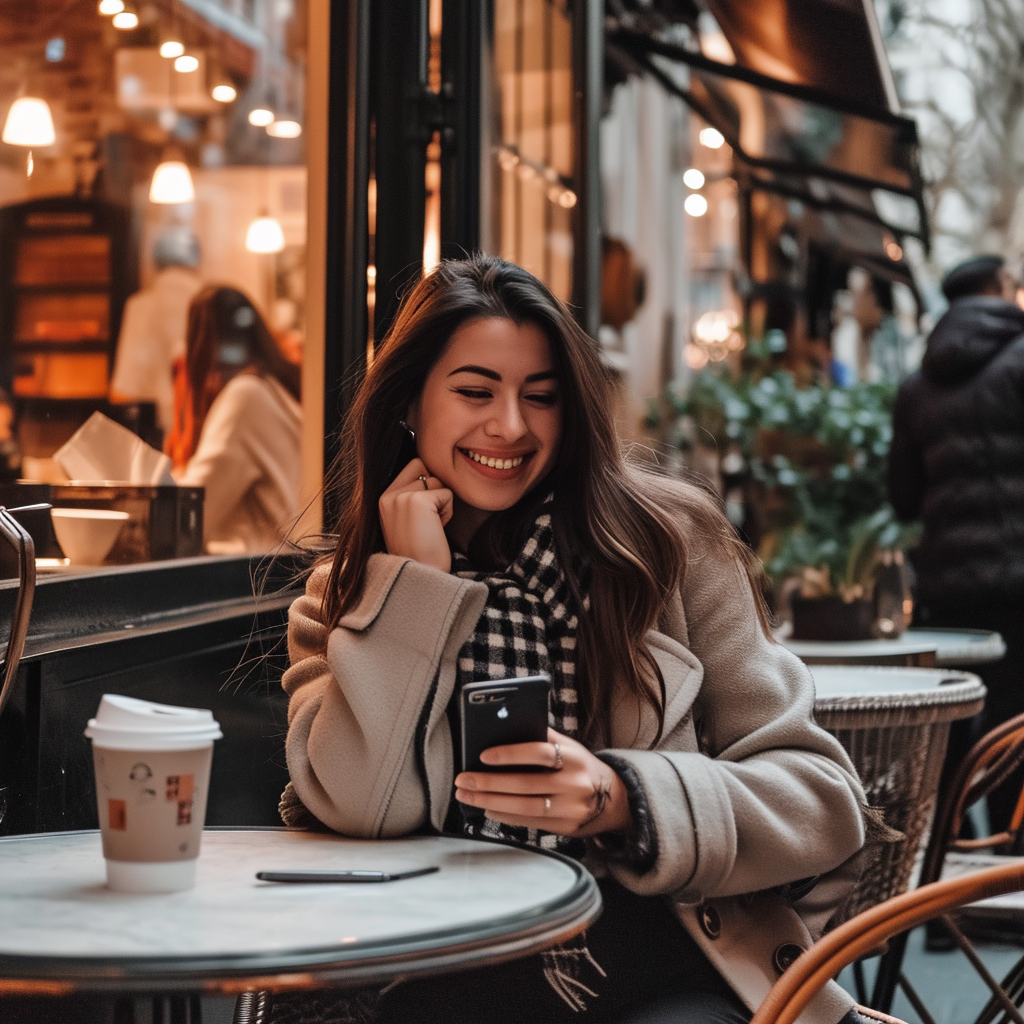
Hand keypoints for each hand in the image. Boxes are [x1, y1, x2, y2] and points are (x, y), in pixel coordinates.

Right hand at [379, 459, 453, 572]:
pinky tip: (435, 531)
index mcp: (381, 499)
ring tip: (430, 528)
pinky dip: (448, 512)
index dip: (425, 486)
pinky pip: (447, 493)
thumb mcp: (404, 520)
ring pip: (436, 481)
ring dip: (441, 504)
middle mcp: (387, 495)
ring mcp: (401, 497)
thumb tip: (429, 474)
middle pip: (423, 467)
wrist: (420, 578)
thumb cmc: (419, 553)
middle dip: (433, 489)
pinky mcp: (418, 501)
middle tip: (427, 520)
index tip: (420, 516)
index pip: (413, 466)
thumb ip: (409, 496)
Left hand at [454, 728, 631, 837]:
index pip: (539, 753)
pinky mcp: (566, 827)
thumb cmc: (580, 766)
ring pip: (524, 807)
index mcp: (573, 757)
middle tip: (463, 779)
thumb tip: (505, 727)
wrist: (615, 798)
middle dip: (489, 782)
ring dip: (491, 801)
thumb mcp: (570, 747)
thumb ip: (544, 738)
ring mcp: (570, 808)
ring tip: (468, 795)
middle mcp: (573, 783)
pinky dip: (505, 816)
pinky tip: (487, 808)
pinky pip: (530, 822)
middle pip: (525, 784)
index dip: (510, 754)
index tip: (483, 755)